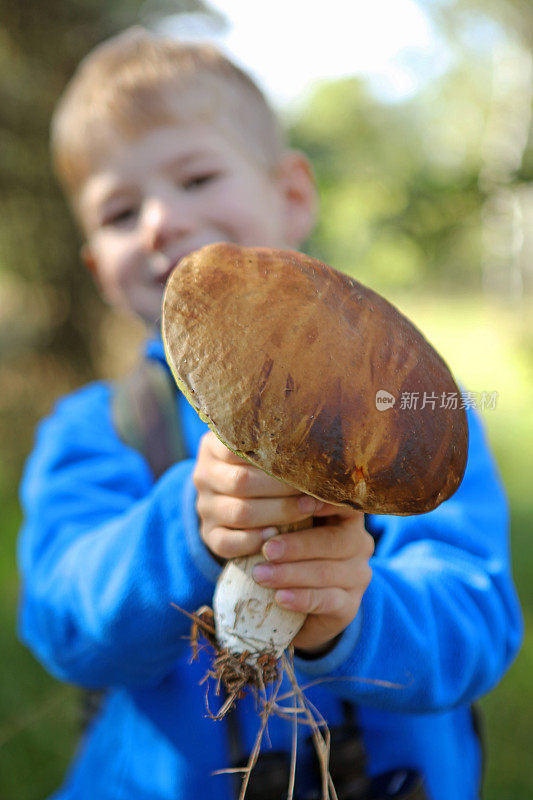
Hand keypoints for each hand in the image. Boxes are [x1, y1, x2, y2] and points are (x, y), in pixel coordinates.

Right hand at [193, 432, 323, 560]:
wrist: (234, 495)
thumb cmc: (259, 466)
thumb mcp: (260, 449)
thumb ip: (277, 444)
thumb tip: (316, 446)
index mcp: (213, 448)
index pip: (238, 448)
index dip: (274, 457)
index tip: (304, 462)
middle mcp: (204, 475)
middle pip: (241, 482)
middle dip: (282, 489)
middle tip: (314, 491)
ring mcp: (205, 507)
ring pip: (239, 513)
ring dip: (278, 513)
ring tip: (307, 510)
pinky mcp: (209, 534)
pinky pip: (227, 543)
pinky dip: (254, 540)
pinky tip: (276, 534)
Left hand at [252, 507, 373, 653]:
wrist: (298, 608)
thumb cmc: (288, 553)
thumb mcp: (288, 528)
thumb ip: (283, 515)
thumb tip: (257, 502)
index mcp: (346, 516)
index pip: (338, 504)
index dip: (319, 503)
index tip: (295, 504)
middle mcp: (358, 542)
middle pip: (332, 541)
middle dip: (296, 546)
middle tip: (266, 550)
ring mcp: (357, 575)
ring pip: (326, 572)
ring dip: (291, 574)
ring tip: (261, 575)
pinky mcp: (349, 605)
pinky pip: (327, 601)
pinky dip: (302, 598)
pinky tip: (280, 598)